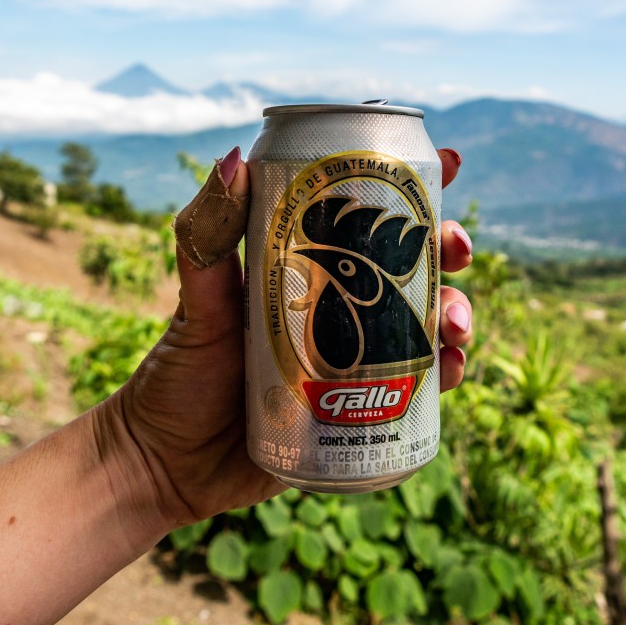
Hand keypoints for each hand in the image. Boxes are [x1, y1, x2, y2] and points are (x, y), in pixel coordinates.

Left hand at [99, 147, 473, 540]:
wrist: (168, 467)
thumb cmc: (176, 378)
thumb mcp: (196, 303)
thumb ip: (207, 235)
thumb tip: (234, 157)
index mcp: (305, 271)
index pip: (366, 218)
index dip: (414, 188)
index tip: (453, 164)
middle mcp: (339, 309)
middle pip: (412, 266)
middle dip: (449, 250)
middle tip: (457, 252)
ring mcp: (355, 359)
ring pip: (426, 322)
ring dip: (458, 312)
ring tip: (455, 325)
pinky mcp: (361, 411)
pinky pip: (419, 386)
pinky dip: (447, 374)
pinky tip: (451, 371)